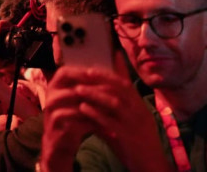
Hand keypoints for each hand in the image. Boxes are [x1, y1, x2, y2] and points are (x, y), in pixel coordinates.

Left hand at [42, 58, 168, 171]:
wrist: (151, 165)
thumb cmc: (136, 140)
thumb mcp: (131, 119)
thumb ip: (118, 104)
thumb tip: (98, 91)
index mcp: (140, 106)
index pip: (126, 84)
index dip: (108, 74)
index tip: (91, 69)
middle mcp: (139, 112)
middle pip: (120, 89)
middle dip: (100, 79)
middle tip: (82, 74)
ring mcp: (134, 125)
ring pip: (115, 103)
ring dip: (95, 94)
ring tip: (78, 89)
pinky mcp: (127, 138)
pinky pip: (110, 122)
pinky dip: (96, 113)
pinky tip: (83, 108)